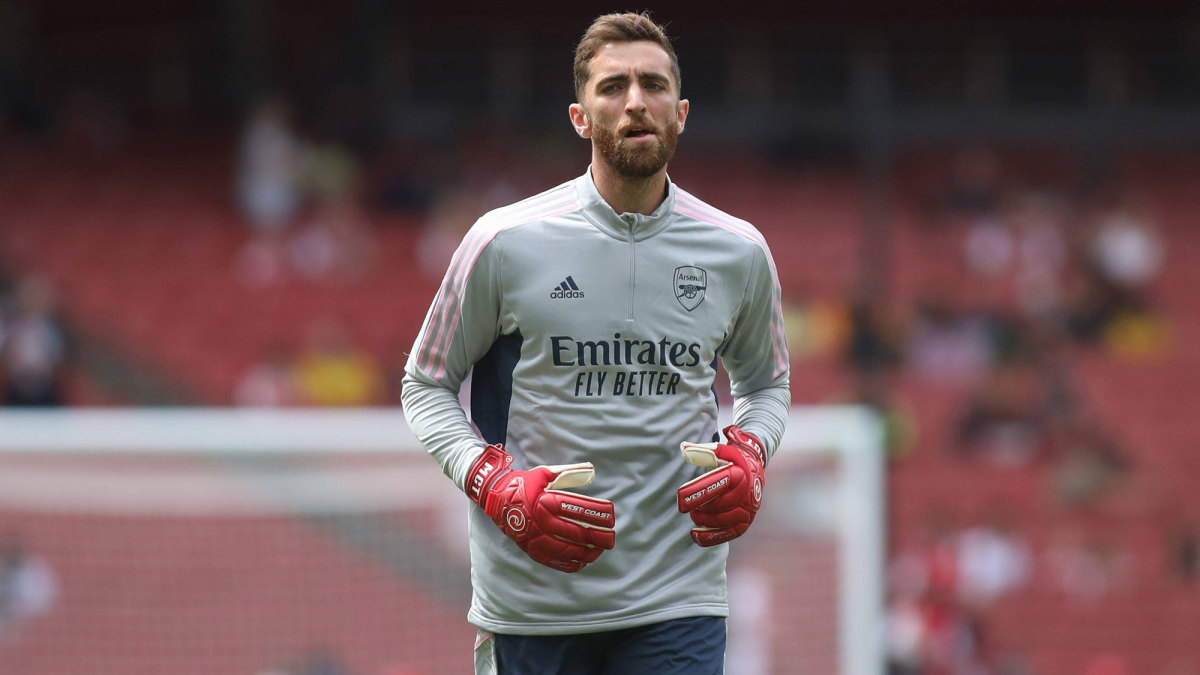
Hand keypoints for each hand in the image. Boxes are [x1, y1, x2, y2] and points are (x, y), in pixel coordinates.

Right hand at [466, 445, 615, 572]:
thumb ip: (568, 473)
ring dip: (586, 552)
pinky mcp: (530, 548)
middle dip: (597, 536)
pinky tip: (582, 562)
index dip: (597, 514)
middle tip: (611, 537)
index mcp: (545, 501)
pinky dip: (569, 563)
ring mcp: (534, 537)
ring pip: (565, 550)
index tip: (612, 516)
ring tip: (600, 551)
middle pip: (575, 532)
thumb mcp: (545, 473)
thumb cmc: (524, 483)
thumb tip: (591, 470)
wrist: (495, 497)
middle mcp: (540, 521)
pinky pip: (552, 560)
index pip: (577, 509)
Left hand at [676, 425, 765, 546]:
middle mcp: (747, 493)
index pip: (719, 483)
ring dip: (705, 520)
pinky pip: (729, 534)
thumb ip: (702, 451)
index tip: (680, 496)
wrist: (754, 469)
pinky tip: (696, 535)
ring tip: (694, 516)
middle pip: (721, 505)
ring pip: (725, 520)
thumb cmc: (732, 460)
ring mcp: (748, 510)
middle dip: (701, 506)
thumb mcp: (720, 451)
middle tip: (687, 507)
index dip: (699, 490)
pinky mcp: (746, 523)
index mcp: (740, 474)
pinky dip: (712, 537)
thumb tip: (683, 448)